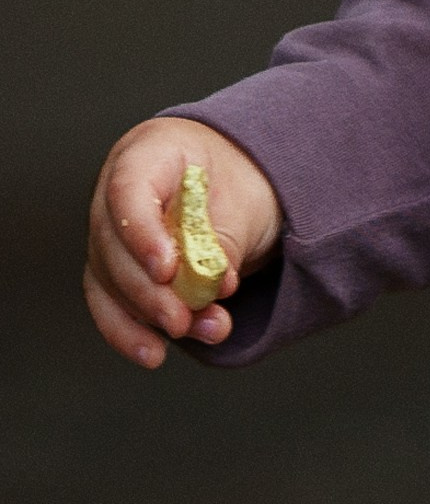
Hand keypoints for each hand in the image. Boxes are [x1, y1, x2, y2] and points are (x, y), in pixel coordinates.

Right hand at [83, 118, 282, 368]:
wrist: (241, 183)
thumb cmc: (240, 179)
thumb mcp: (245, 199)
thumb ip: (222, 240)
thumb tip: (209, 289)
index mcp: (149, 152)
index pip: (128, 190)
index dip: (142, 234)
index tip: (167, 270)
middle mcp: (116, 190)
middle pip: (113, 245)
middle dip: (150, 292)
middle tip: (184, 319)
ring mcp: (110, 231)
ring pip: (110, 281)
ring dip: (151, 316)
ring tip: (200, 331)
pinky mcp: (114, 269)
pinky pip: (111, 303)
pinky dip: (131, 331)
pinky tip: (153, 352)